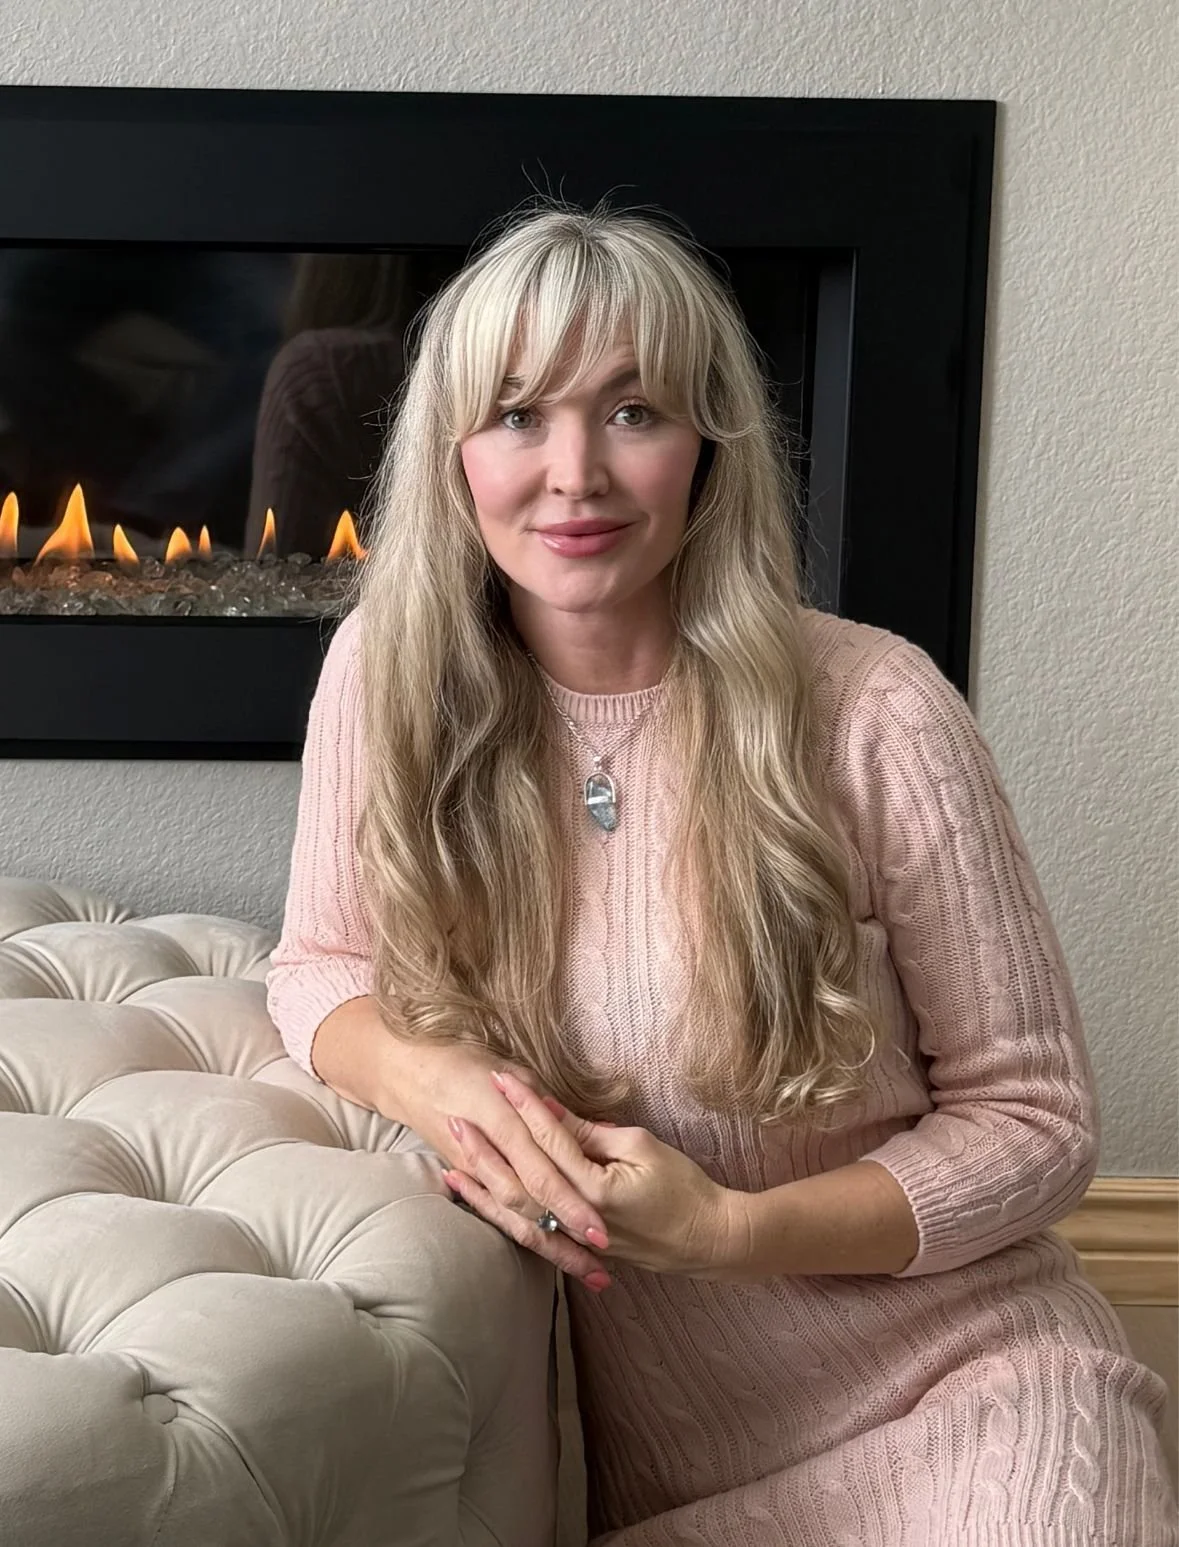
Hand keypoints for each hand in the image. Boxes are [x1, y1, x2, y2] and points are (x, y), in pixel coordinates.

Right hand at [379, 1037, 613, 1291]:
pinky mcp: (467, 1179)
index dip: (572, 1203)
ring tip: (591, 1272)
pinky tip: (552, 1253)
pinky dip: (525, 1233)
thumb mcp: (517, 1072)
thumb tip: (603, 1131)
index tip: (602, 1228)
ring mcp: (474, 1172)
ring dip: (553, 1248)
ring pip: (517, 1218)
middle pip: (533, 1204)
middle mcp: (489, 1156)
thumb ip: (551, 1106)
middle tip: (604, 1264)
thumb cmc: (467, 1062)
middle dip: (567, 1235)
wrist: (408, 1071)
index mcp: (504, 1124)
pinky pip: (499, 1214)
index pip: (543, 1173)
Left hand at [444, 1069, 740, 1279]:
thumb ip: (593, 1134)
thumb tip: (553, 1113)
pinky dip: (501, 1217)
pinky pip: (529, 1232)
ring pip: (515, 1213)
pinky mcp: (575, 1246)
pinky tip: (480, 1204)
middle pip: (519, 1179)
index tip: (499, 1078)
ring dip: (481, 1188)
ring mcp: (574, 1236)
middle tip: (454, 1117)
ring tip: (448, 1166)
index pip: (549, 1140)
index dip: (524, 1107)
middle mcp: (576, 1216)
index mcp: (594, 1188)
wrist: (706, 1239)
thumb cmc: (682, 1188)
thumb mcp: (642, 1147)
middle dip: (485, 1148)